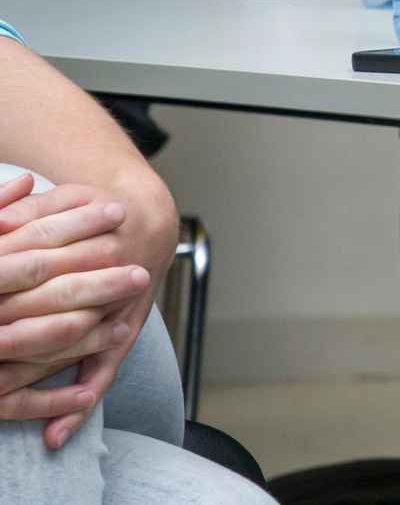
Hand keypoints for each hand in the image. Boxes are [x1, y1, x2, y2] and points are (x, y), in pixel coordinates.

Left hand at [0, 175, 163, 444]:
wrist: (150, 220)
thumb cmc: (95, 213)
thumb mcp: (63, 200)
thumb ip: (25, 212)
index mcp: (80, 247)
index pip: (29, 271)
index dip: (4, 289)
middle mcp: (99, 286)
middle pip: (45, 319)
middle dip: (8, 341)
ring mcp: (112, 313)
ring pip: (67, 352)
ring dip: (29, 382)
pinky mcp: (121, 334)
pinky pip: (100, 375)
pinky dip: (79, 407)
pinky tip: (55, 435)